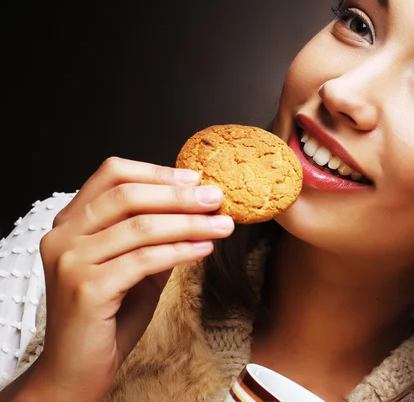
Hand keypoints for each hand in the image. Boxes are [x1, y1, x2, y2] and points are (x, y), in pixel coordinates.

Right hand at [19, 157, 233, 400]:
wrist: (78, 368)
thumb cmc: (109, 315)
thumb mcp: (135, 265)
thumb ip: (156, 235)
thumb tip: (197, 207)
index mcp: (70, 222)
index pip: (112, 175)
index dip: (156, 172)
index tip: (194, 177)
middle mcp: (63, 235)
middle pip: (128, 196)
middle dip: (179, 196)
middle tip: (216, 197)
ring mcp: (70, 261)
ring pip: (140, 226)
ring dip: (190, 223)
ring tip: (223, 224)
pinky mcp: (86, 288)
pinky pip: (145, 259)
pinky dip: (180, 250)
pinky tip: (205, 248)